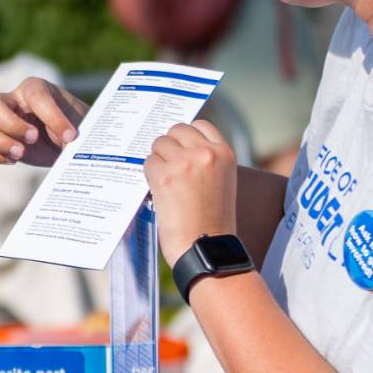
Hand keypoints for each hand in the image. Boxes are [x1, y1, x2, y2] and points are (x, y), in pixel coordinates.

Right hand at [0, 77, 88, 167]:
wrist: (70, 142)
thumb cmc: (76, 127)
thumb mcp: (80, 124)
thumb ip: (71, 129)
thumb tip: (66, 143)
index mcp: (36, 88)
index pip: (35, 96)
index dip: (51, 116)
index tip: (69, 136)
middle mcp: (14, 100)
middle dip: (10, 124)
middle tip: (33, 139)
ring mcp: (1, 119)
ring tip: (20, 154)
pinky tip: (13, 160)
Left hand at [144, 120, 239, 268]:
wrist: (206, 247)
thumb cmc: (213, 220)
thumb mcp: (222, 181)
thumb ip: (206, 160)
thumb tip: (178, 145)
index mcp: (224, 153)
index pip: (200, 125)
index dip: (186, 136)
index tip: (180, 147)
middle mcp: (205, 153)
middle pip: (175, 130)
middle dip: (169, 146)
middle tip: (169, 166)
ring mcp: (184, 163)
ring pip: (159, 144)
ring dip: (158, 161)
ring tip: (167, 182)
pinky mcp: (164, 177)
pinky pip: (148, 162)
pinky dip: (149, 175)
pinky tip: (159, 191)